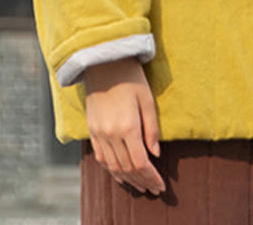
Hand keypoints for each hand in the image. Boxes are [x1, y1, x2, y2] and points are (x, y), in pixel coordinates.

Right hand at [84, 57, 165, 194]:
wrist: (103, 62)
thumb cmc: (130, 76)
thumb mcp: (147, 99)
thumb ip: (152, 128)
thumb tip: (155, 153)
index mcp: (127, 126)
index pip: (140, 162)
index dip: (151, 177)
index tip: (161, 186)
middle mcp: (110, 133)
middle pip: (126, 168)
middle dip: (141, 181)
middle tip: (153, 190)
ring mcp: (98, 133)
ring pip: (112, 166)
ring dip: (127, 179)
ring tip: (140, 186)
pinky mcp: (91, 130)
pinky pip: (100, 158)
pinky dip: (111, 170)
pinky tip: (120, 175)